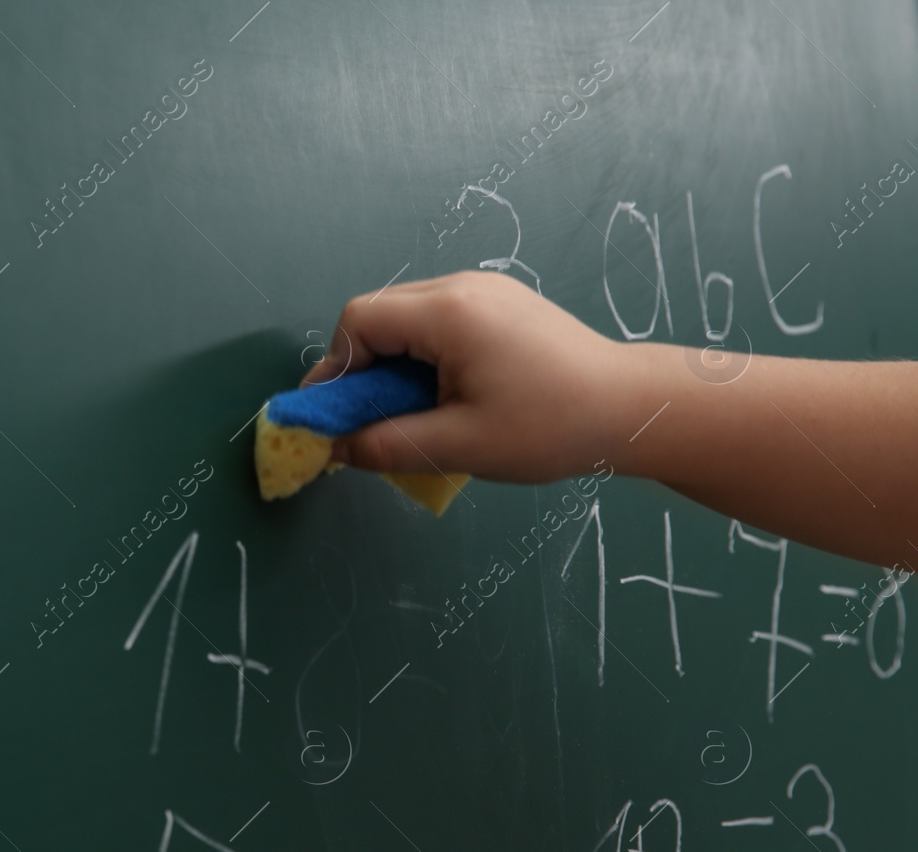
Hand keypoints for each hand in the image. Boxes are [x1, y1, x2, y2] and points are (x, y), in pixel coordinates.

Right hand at [304, 270, 634, 483]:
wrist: (634, 409)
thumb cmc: (550, 427)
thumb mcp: (458, 446)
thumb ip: (386, 445)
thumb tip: (334, 448)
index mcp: (449, 312)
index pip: (360, 321)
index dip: (336, 369)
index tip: (337, 417)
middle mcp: (462, 287)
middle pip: (379, 313)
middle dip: (362, 367)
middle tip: (369, 420)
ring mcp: (485, 291)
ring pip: (407, 318)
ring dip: (393, 364)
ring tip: (411, 414)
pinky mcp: (502, 305)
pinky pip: (438, 322)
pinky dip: (423, 357)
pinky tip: (444, 396)